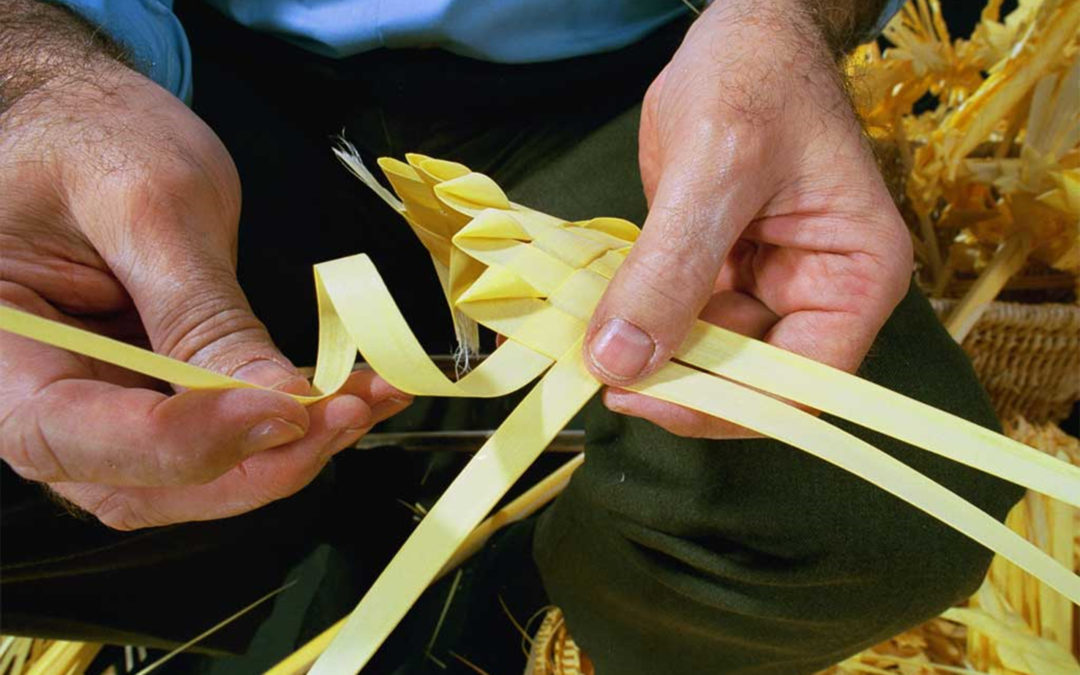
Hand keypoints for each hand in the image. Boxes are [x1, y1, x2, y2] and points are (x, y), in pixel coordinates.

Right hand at [0, 29, 408, 527]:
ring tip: (366, 399)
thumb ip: (201, 308)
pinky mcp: (158, 405)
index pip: (70, 433)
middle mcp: (36, 401)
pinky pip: (224, 441)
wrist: (90, 126)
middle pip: (141, 480)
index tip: (284, 411)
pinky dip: (292, 427)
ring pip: (193, 479)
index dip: (182, 441)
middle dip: (256, 461)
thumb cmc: (90, 139)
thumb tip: (276, 398)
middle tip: (346, 411)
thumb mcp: (147, 204)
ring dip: (287, 453)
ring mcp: (101, 412)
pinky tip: (353, 396)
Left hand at [584, 0, 911, 437]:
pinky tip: (594, 317)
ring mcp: (765, 286)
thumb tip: (621, 362)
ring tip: (586, 344)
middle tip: (600, 371)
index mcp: (854, 277)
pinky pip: (678, 318)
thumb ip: (672, 267)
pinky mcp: (719, 272)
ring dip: (649, 355)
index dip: (723, 404)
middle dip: (677, 382)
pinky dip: (638, 322)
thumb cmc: (755, 77)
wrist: (741, 31)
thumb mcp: (716, 167)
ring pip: (705, 356)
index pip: (800, 384)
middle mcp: (816, 293)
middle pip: (749, 380)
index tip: (641, 396)